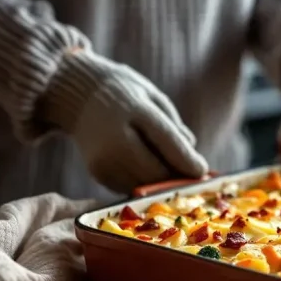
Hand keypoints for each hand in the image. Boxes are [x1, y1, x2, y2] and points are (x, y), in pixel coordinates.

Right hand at [42, 50, 207, 192]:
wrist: (77, 95)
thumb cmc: (123, 93)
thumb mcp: (153, 97)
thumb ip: (173, 125)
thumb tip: (191, 154)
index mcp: (134, 111)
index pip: (167, 141)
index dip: (188, 160)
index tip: (204, 171)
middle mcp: (115, 138)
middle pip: (156, 171)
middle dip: (178, 177)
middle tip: (194, 178)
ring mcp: (103, 158)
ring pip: (144, 184)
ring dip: (163, 184)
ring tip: (175, 175)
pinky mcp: (97, 172)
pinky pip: (129, 187)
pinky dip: (145, 183)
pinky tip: (151, 173)